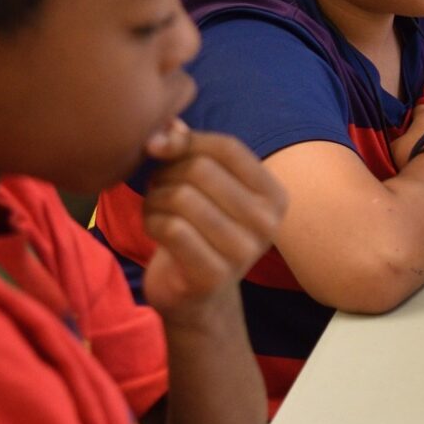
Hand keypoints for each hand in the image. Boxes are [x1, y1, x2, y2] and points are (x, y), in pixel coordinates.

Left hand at [136, 126, 288, 314]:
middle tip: (158, 189)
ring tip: (156, 210)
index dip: (187, 140)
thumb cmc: (198, 231)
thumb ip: (188, 150)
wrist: (197, 298)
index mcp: (273, 196)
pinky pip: (170, 228)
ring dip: (154, 200)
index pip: (228, 148)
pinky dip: (150, 223)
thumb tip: (167, 125)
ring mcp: (244, 251)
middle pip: (201, 169)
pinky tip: (154, 231)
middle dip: (166, 173)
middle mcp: (268, 223)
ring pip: (181, 197)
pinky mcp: (213, 274)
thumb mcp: (202, 187)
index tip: (159, 147)